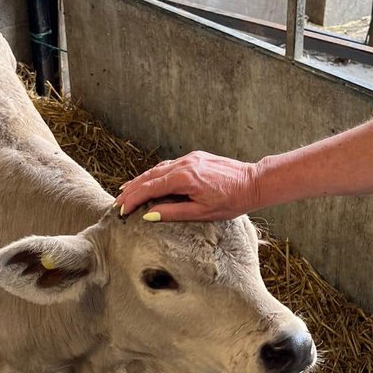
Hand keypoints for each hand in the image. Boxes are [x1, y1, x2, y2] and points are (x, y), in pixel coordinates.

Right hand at [115, 151, 259, 220]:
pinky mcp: (196, 158)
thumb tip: (149, 215)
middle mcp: (183, 164)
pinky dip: (156, 174)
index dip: (132, 199)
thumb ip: (173, 212)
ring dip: (142, 180)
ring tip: (127, 190)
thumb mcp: (201, 213)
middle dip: (131, 189)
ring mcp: (189, 159)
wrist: (254, 183)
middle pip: (149, 176)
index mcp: (183, 178)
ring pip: (158, 169)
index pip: (149, 188)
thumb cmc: (231, 201)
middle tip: (118, 201)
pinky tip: (151, 180)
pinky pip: (169, 165)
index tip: (121, 210)